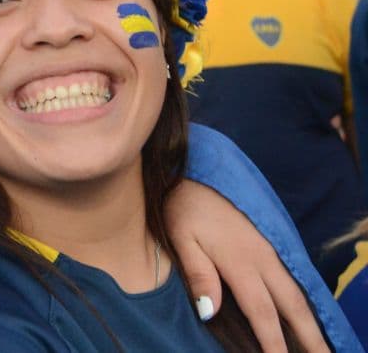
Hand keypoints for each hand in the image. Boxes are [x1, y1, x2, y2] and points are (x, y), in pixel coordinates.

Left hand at [166, 179, 327, 352]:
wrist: (198, 169)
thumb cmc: (183, 205)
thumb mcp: (181, 236)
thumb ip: (198, 273)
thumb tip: (211, 313)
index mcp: (240, 260)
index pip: (262, 311)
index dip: (273, 341)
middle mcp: (263, 257)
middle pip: (292, 305)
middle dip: (310, 337)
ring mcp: (271, 249)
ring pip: (298, 292)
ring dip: (311, 320)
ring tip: (322, 345)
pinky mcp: (270, 242)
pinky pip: (293, 277)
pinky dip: (304, 300)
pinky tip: (305, 313)